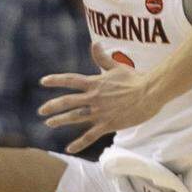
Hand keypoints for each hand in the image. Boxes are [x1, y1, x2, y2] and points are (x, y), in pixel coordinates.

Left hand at [38, 40, 152, 153]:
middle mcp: (93, 97)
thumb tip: (95, 43)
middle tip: (41, 110)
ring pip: (75, 117)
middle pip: (68, 101)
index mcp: (94, 83)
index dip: (55, 80)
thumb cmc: (135, 79)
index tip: (43, 81)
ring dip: (60, 120)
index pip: (70, 80)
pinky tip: (69, 148)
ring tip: (49, 123)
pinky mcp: (108, 124)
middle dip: (52, 106)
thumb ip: (102, 58)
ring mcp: (99, 112)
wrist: (150, 93)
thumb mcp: (117, 67)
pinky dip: (79, 143)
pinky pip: (90, 136)